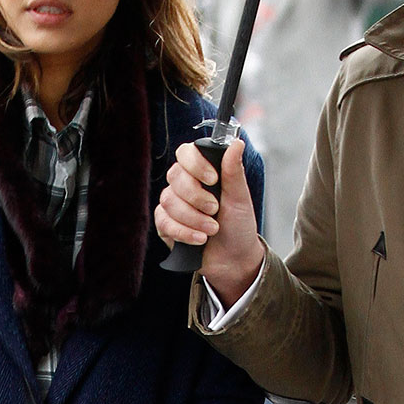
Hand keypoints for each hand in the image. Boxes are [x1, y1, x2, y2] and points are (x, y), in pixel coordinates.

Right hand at [155, 137, 264, 304]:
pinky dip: (184, 232)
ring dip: (193, 218)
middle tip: (215, 210)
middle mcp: (184, 185)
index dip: (196, 164)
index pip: (185, 153)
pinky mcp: (165, 226)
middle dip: (196, 196)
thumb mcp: (240, 197)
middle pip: (175, 176)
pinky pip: (164, 222)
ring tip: (212, 230)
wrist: (233, 259)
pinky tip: (200, 240)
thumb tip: (236, 144)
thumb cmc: (238, 226)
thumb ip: (233, 171)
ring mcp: (172, 205)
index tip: (213, 179)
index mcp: (202, 172)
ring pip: (168, 200)